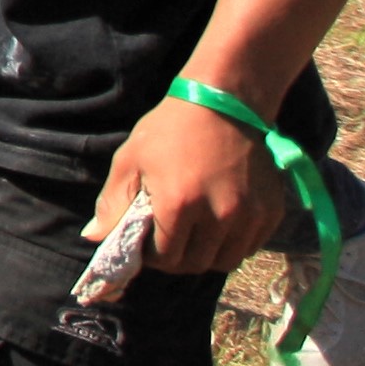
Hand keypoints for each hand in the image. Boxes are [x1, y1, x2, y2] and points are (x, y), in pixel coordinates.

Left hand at [82, 86, 285, 290]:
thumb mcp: (131, 159)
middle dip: (178, 258)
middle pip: (197, 264)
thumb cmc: (170, 128)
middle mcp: (220, 215)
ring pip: (226, 260)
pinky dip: (234, 242)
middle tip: (171, 239)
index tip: (149, 242)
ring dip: (207, 254)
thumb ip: (112, 203)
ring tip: (196, 233)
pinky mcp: (271, 210)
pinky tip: (220, 223)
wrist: (223, 101)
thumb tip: (93, 238)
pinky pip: (251, 245)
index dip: (153, 255)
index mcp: (180, 203)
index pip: (166, 258)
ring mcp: (250, 214)